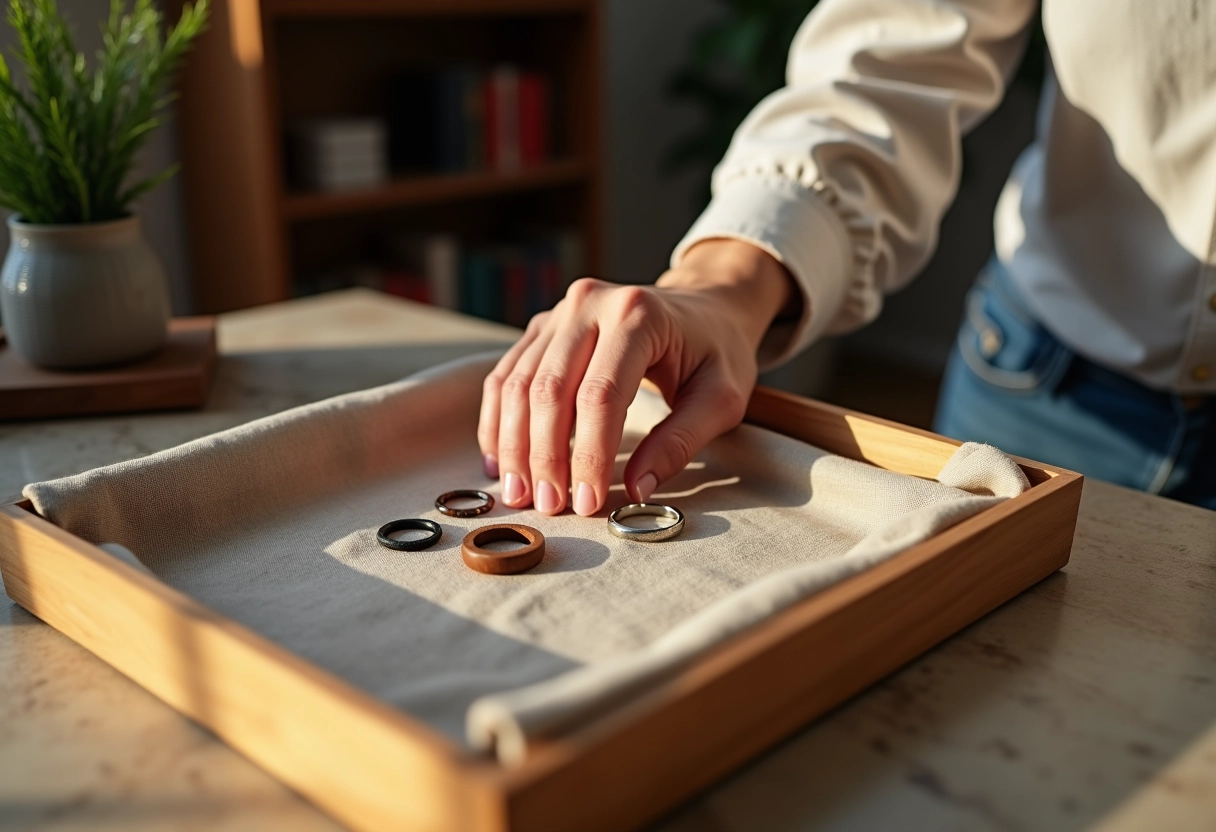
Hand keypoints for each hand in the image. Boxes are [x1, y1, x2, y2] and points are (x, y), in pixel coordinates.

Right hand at [477, 239, 795, 514]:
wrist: (704, 305)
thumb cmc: (717, 351)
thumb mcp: (720, 398)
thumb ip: (679, 442)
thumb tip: (636, 489)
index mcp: (638, 315)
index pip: (601, 395)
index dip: (590, 455)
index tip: (588, 503)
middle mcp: (590, 304)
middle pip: (549, 389)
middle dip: (544, 456)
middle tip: (548, 507)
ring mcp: (560, 312)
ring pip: (517, 383)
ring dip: (513, 444)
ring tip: (519, 494)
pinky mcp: (543, 326)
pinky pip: (506, 374)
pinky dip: (499, 420)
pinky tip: (499, 460)